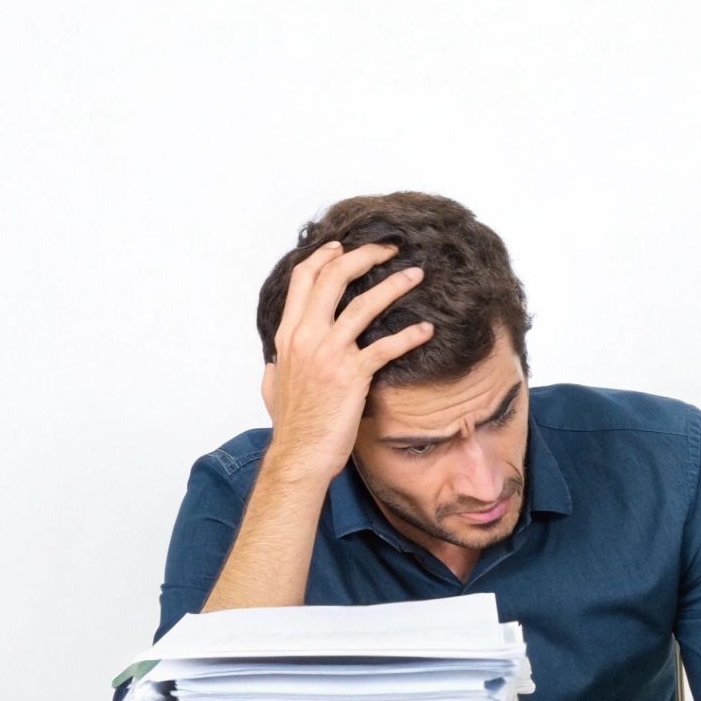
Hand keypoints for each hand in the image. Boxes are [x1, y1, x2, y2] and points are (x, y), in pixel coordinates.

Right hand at [259, 240, 432, 485]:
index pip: (303, 280)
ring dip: (394, 285)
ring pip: (363, 305)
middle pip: (333, 278)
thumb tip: (277, 361)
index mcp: (288, 335)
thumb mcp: (274, 387)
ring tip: (416, 275)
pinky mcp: (352, 375)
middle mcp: (306, 337)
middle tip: (389, 248)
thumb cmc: (292, 426)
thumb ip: (278, 366)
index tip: (344, 245)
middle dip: (363, 256)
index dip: (325, 256)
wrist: (299, 455)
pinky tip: (426, 329)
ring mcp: (329, 354)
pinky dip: (409, 335)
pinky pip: (386, 347)